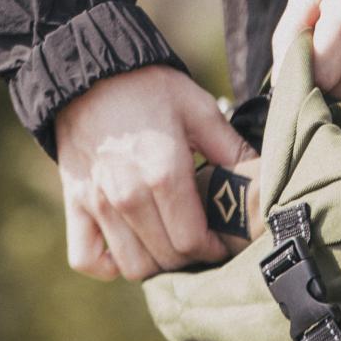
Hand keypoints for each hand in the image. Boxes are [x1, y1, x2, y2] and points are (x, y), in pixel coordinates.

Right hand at [55, 64, 258, 283]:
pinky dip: (109, 265)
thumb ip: (232, 151)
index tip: (222, 241)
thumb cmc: (150, 89)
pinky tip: (129, 248)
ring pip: (132, 266)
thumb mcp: (200, 110)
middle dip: (191, 257)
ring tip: (171, 245)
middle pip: (166, 258)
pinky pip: (87, 259)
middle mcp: (127, 195)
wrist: (90, 74)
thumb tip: (264, 185)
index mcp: (163, 173)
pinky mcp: (75, 205)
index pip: (191, 241)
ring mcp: (97, 203)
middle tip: (202, 242)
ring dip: (156, 264)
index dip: (213, 249)